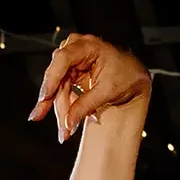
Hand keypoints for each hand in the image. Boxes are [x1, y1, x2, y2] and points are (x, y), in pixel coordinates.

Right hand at [27, 33, 150, 141]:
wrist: (135, 76)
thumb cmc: (127, 75)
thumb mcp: (108, 91)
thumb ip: (86, 105)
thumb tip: (68, 123)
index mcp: (87, 46)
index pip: (63, 59)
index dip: (52, 79)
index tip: (45, 97)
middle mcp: (75, 50)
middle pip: (58, 77)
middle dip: (54, 103)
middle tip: (44, 120)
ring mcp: (72, 62)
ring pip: (58, 88)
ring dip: (60, 111)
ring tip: (64, 133)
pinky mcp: (72, 74)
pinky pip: (64, 92)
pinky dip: (66, 108)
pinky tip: (67, 124)